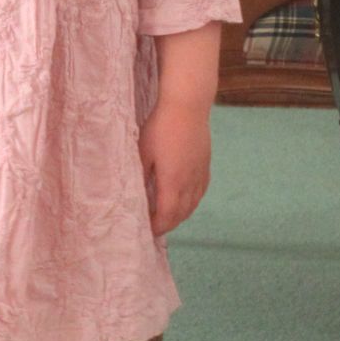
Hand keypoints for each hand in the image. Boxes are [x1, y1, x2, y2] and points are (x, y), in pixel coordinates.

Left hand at [141, 97, 212, 236]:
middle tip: (154, 229)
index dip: (158, 226)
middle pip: (182, 213)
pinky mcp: (206, 165)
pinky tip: (184, 201)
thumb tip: (134, 194)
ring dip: (180, 215)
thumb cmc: (160, 128)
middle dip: (168, 224)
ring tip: (166, 219)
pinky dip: (191, 203)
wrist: (188, 107)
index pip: (167, 214)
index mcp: (173, 181)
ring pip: (193, 204)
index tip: (147, 232)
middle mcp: (190, 181)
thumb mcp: (142, 152)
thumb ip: (140, 175)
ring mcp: (201, 174)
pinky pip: (200, 193)